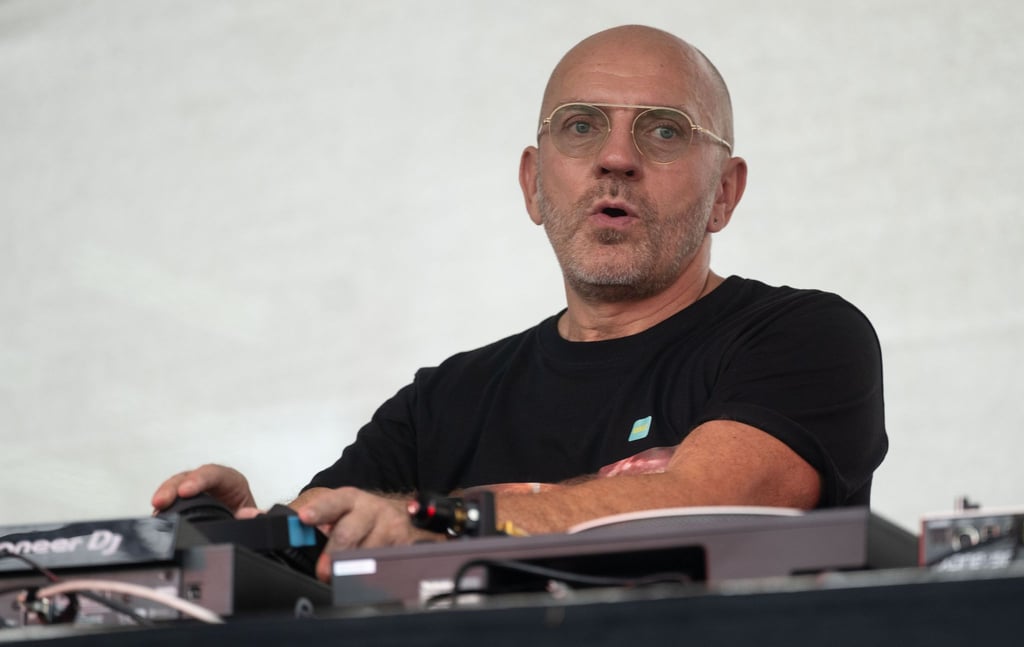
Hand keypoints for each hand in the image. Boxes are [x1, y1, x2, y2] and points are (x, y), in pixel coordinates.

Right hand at [151, 464, 257, 513]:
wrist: (243, 532)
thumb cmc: (247, 519)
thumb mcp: (255, 517)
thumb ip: (256, 516)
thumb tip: (253, 514)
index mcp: (231, 481)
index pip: (214, 473)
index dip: (199, 480)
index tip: (186, 491)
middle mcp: (211, 483)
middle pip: (189, 477)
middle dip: (173, 488)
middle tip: (161, 501)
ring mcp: (196, 491)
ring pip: (176, 486)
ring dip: (164, 495)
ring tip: (156, 507)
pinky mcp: (185, 502)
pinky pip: (172, 500)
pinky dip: (163, 507)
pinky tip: (157, 515)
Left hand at [291, 487, 444, 581]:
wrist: (402, 515)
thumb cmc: (363, 516)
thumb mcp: (338, 510)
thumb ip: (305, 518)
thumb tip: (262, 516)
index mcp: (350, 499)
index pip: (332, 502)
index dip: (318, 510)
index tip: (305, 518)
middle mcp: (371, 510)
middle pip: (348, 533)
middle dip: (333, 554)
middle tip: (323, 571)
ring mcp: (391, 526)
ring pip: (367, 554)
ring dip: (353, 570)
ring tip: (344, 580)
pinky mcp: (407, 543)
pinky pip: (390, 564)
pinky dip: (378, 575)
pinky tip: (372, 579)